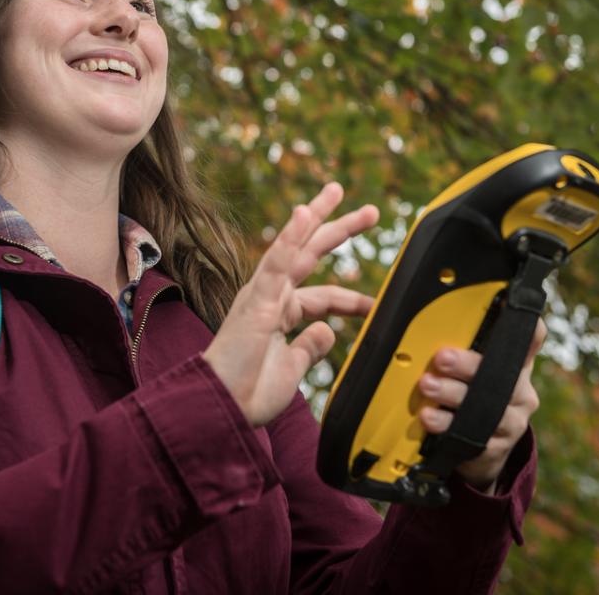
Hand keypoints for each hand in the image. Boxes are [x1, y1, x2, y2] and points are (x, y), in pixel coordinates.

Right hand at [203, 182, 378, 426]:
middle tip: (369, 211)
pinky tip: (303, 213)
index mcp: (280, 314)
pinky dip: (290, 237)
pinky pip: (276, 263)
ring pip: (294, 246)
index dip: (352, 299)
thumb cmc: (249, 393)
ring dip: (315, 217)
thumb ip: (309, 347)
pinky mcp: (256, 300)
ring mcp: (263, 295)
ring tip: (337, 192)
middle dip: (338, 230)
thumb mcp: (292, 369)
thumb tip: (328, 332)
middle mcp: (272, 298)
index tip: (374, 304)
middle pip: (310, 254)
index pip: (323, 296)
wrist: (223, 407)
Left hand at [416, 317, 545, 492]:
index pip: (530, 335)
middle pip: (502, 372)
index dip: (525, 321)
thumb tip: (410, 314)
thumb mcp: (470, 370)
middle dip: (467, 363)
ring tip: (426, 387)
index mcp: (514, 362)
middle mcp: (519, 388)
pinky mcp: (498, 447)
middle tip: (440, 358)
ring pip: (487, 406)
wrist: (479, 453)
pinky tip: (429, 419)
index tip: (504, 305)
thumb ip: (457, 346)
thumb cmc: (469, 398)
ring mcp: (511, 419)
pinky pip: (474, 437)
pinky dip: (447, 426)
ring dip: (452, 395)